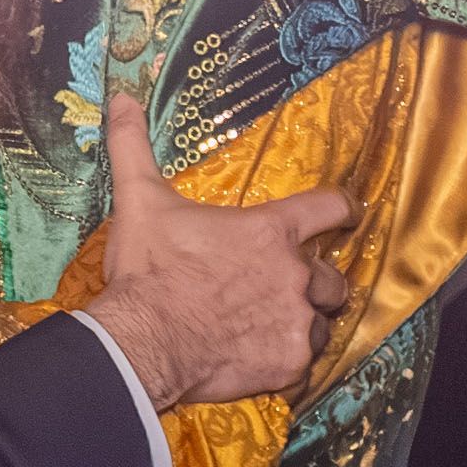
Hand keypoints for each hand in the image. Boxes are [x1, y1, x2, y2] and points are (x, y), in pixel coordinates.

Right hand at [79, 94, 352, 412]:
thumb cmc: (150, 269)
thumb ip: (133, 146)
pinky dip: (288, 366)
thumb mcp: (140, 200)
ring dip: (303, 325)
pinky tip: (261, 362)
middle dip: (317, 284)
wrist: (143, 341)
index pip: (331, 207)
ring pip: (322, 325)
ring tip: (269, 329)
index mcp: (272, 231)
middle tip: (285, 290)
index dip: (342, 209)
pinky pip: (305, 369)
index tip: (347, 214)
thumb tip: (120, 97)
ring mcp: (296, 323)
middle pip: (334, 278)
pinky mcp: (288, 364)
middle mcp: (296, 275)